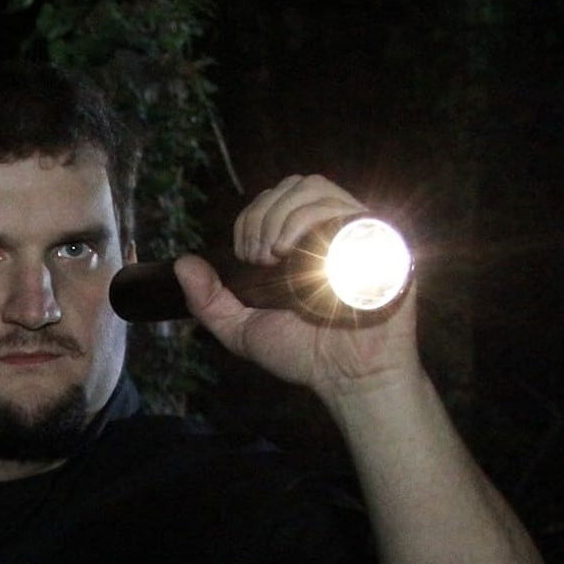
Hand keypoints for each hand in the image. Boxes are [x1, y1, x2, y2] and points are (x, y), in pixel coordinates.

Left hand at [175, 173, 423, 398]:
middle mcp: (329, 229)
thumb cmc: (304, 353)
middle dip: (261, 215)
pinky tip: (293, 252)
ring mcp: (355, 231)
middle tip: (256, 258)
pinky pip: (347, 207)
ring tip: (274, 254)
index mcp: (302, 242)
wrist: (350, 376)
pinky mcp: (381, 239)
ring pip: (315, 188)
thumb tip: (182, 264)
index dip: (249, 218)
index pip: (272, 200)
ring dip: (282, 215)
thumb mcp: (243, 329)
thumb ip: (209, 301)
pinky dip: (312, 219)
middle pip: (292, 186)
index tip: (244, 257)